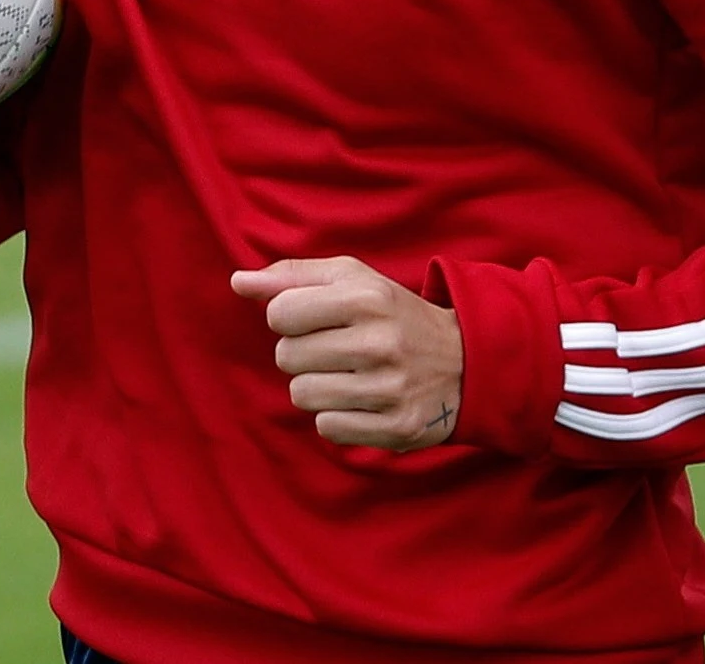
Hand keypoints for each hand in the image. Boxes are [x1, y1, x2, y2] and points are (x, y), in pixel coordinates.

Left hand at [231, 257, 464, 450]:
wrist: (467, 361)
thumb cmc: (392, 314)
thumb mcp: (351, 279)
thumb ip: (291, 276)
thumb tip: (237, 282)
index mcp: (365, 298)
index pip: (279, 314)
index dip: (287, 317)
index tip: (312, 319)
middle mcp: (379, 343)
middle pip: (287, 357)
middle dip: (301, 353)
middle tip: (336, 349)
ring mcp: (390, 389)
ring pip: (302, 395)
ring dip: (316, 387)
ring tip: (348, 375)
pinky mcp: (398, 428)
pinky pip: (327, 428)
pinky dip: (336, 416)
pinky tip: (361, 401)